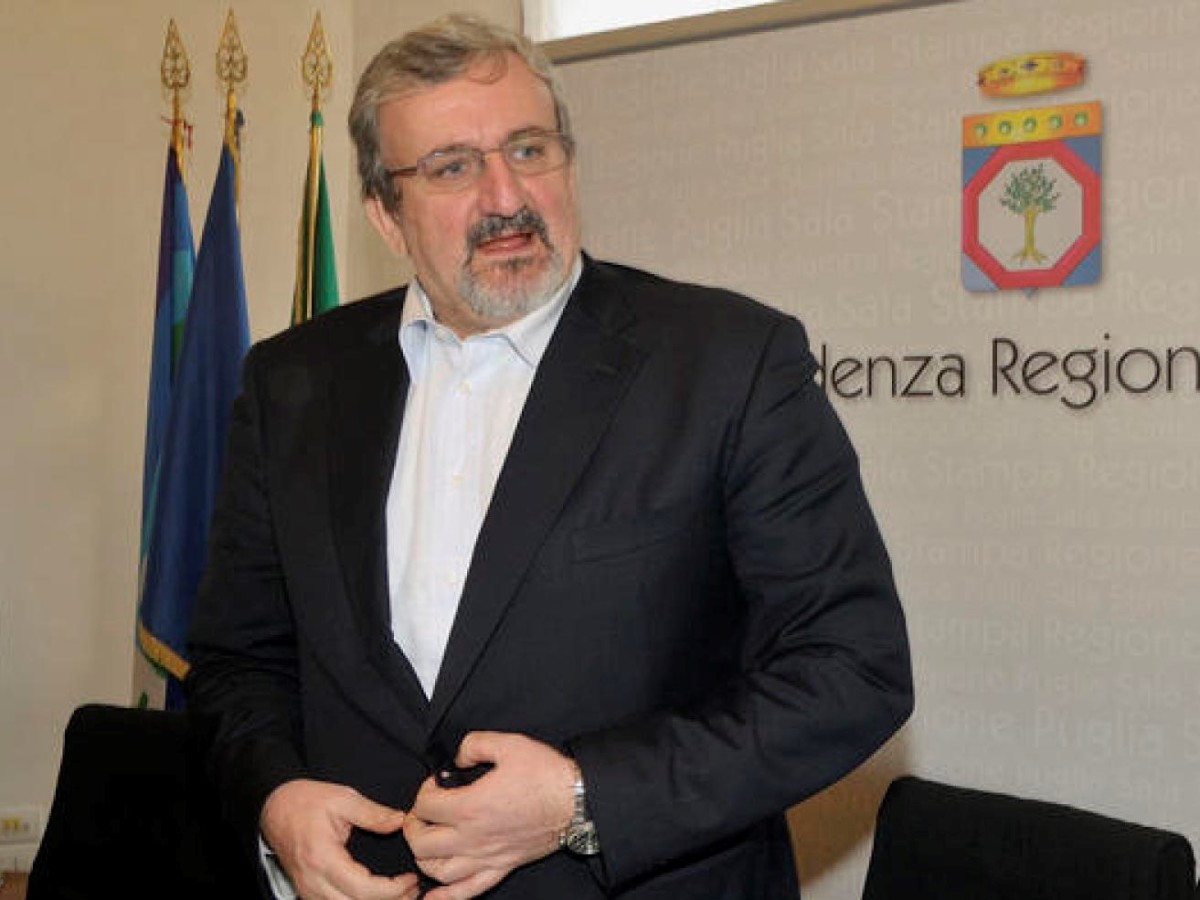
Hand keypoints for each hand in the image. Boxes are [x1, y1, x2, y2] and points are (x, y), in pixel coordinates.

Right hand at [260, 778, 420, 899]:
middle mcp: (313, 882)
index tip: (411, 879)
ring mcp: (308, 890)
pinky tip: (375, 896)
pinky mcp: (308, 892)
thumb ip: (373, 813)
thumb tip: (400, 821)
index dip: (392, 890)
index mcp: (323, 858)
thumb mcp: (343, 798)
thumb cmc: (305, 801)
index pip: (363, 889)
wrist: (274, 808)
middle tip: (413, 889)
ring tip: (399, 893)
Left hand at [405, 732, 575, 898]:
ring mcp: (486, 857)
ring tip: (428, 842)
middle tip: (423, 813)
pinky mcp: (501, 868)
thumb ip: (474, 745)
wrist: (577, 801)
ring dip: (424, 857)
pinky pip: (467, 891)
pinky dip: (445, 897)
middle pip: (421, 843)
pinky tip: (433, 895)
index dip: (424, 790)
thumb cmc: (546, 775)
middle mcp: (473, 837)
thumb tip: (458, 757)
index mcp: (471, 806)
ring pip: (438, 871)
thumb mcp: (509, 744)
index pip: (425, 806)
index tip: (436, 783)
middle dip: (414, 826)